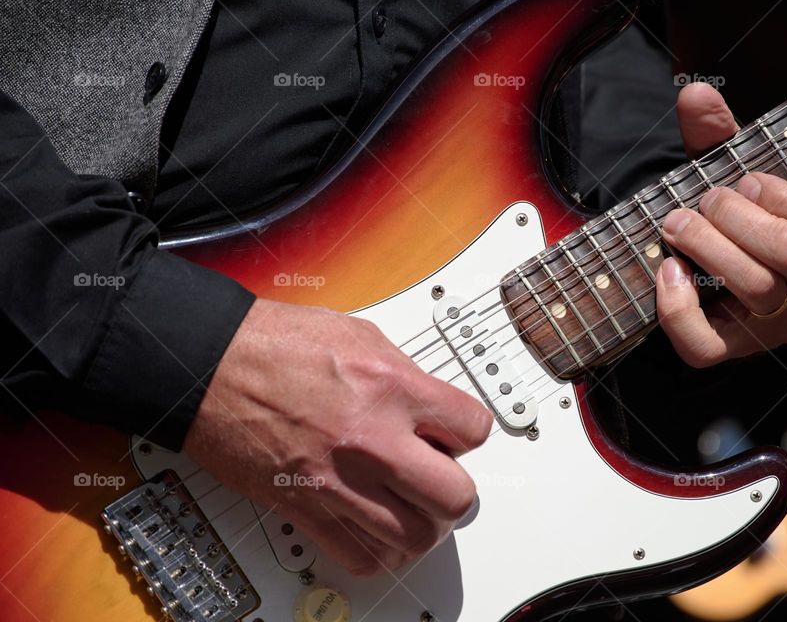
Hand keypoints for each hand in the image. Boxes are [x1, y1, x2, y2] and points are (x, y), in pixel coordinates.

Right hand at [184, 299, 492, 575]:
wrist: (209, 364)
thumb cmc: (273, 344)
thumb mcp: (359, 334)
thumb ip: (406, 374)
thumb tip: (430, 404)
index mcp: (391, 388)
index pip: (472, 430)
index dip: (466, 433)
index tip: (453, 434)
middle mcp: (371, 440)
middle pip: (454, 496)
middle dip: (453, 487)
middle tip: (438, 475)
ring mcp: (338, 481)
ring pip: (414, 538)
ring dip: (422, 525)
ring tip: (412, 507)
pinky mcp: (305, 509)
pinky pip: (360, 556)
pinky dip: (376, 551)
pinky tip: (374, 527)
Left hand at [655, 83, 786, 366]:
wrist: (714, 266)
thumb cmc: (737, 218)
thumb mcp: (733, 172)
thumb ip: (719, 135)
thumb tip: (694, 94)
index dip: (784, 197)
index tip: (745, 181)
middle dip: (732, 218)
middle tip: (699, 203)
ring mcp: (779, 323)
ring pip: (756, 289)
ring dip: (707, 248)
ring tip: (677, 225)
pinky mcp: (733, 349)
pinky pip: (708, 344)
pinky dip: (678, 308)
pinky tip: (668, 272)